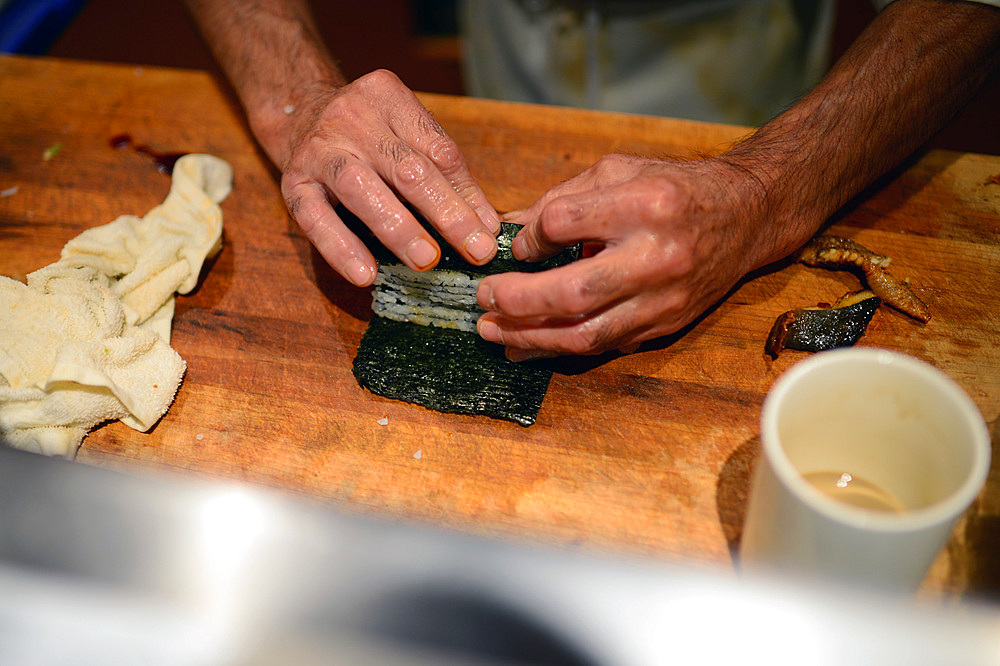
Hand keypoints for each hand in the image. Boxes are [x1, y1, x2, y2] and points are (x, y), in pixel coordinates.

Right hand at [280, 70, 500, 285]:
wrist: (296, 110)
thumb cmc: (366, 133)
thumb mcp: (405, 135)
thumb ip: (444, 172)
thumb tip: (486, 226)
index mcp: (388, 97)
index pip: (438, 149)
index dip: (467, 193)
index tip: (489, 232)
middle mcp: (351, 118)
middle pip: (407, 169)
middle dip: (446, 214)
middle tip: (476, 251)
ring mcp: (319, 149)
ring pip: (362, 189)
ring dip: (399, 228)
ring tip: (427, 260)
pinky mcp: (292, 182)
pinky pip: (315, 218)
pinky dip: (341, 248)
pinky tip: (366, 274)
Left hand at [475, 154, 774, 358]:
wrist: (746, 217)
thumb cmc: (678, 189)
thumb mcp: (620, 171)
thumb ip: (563, 198)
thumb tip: (508, 229)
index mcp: (645, 204)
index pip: (564, 223)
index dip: (530, 237)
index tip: (515, 245)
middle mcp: (656, 256)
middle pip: (573, 291)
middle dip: (518, 300)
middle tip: (483, 299)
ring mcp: (663, 298)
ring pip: (586, 332)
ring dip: (531, 337)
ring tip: (492, 333)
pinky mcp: (664, 325)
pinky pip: (604, 345)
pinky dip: (560, 349)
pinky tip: (526, 345)